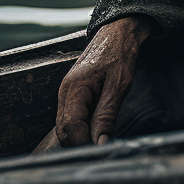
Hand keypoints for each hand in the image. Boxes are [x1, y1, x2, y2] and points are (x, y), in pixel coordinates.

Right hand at [54, 14, 152, 146]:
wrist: (118, 33)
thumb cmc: (119, 54)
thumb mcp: (118, 86)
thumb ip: (107, 115)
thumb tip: (101, 143)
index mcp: (74, 89)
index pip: (68, 128)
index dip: (83, 143)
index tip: (101, 150)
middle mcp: (65, 93)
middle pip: (63, 131)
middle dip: (80, 143)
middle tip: (102, 148)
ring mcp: (67, 94)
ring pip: (67, 127)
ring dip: (82, 136)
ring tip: (102, 138)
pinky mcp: (73, 96)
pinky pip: (73, 118)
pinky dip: (84, 127)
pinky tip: (98, 128)